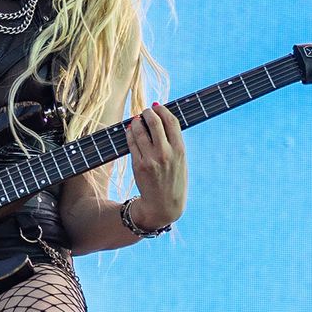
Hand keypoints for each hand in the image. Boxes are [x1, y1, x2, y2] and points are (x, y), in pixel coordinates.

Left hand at [125, 102, 187, 228]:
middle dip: (148, 113)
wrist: (164, 205)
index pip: (171, 121)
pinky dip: (130, 133)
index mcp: (180, 150)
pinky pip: (131, 143)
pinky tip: (131, 130)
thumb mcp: (181, 161)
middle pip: (154, 122)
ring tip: (137, 120)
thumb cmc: (174, 180)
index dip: (163, 110)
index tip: (158, 106)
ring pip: (140, 131)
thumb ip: (174, 142)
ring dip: (137, 121)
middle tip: (145, 111)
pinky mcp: (138, 165)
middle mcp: (165, 153)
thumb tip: (162, 119)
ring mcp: (150, 159)